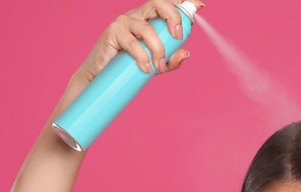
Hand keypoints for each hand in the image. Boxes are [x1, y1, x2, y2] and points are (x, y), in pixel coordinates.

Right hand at [73, 0, 203, 83]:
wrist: (101, 75)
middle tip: (178, 37)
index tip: (200, 5)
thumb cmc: (129, 66)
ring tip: (159, 66)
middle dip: (173, 16)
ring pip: (147, 28)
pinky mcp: (113, 33)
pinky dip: (142, 56)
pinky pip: (132, 42)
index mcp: (149, 19)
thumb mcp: (155, 64)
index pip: (166, 4)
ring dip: (158, 48)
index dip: (181, 3)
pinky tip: (147, 68)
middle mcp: (137, 16)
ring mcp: (124, 22)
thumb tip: (186, 53)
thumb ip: (171, 60)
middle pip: (157, 3)